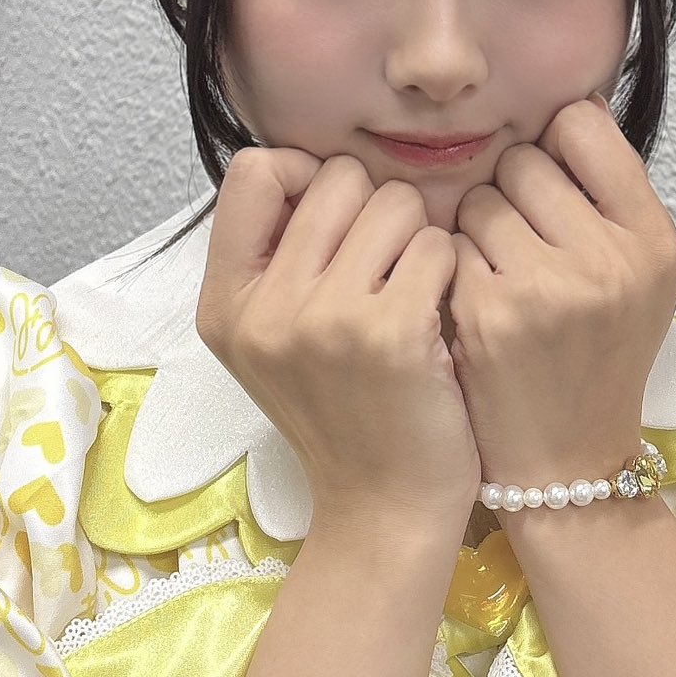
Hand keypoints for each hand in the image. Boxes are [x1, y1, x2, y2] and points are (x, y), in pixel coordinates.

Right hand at [195, 147, 481, 534]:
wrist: (383, 510)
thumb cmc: (343, 415)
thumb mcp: (274, 342)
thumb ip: (279, 258)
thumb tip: (313, 166)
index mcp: (224, 303)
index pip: (255, 171)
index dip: (306, 176)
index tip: (338, 217)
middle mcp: (264, 308)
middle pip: (335, 177)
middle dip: (376, 207)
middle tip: (388, 265)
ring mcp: (324, 320)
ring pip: (395, 203)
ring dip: (419, 237)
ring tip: (415, 293)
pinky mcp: (390, 333)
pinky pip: (437, 245)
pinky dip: (451, 271)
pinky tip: (441, 316)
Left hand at [445, 93, 675, 491]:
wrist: (568, 459)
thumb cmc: (598, 354)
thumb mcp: (639, 275)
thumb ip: (610, 194)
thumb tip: (568, 106)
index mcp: (653, 239)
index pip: (583, 125)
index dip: (557, 144)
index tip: (555, 181)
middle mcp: (608, 257)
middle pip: (524, 160)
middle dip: (514, 192)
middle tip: (526, 244)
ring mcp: (546, 286)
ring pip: (479, 200)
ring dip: (478, 230)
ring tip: (502, 278)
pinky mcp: (487, 312)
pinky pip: (449, 245)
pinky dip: (454, 269)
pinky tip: (476, 306)